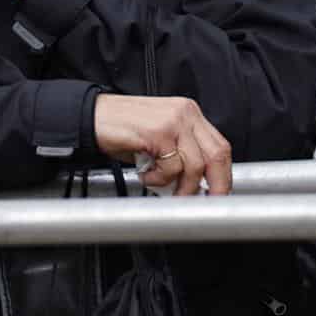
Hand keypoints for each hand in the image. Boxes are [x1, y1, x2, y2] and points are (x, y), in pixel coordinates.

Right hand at [93, 94, 231, 196]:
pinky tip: (146, 175)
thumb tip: (196, 185)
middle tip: (204, 202)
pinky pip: (171, 166)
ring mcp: (174, 121)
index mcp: (189, 114)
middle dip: (216, 185)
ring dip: (181, 186)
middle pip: (217, 154)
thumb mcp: (160, 138)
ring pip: (195, 165)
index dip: (223, 174)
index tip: (219, 193)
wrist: (91, 116)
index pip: (220, 146)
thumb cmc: (122, 129)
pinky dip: (159, 179)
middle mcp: (186, 114)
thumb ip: (180, 154)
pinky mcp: (158, 132)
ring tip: (161, 185)